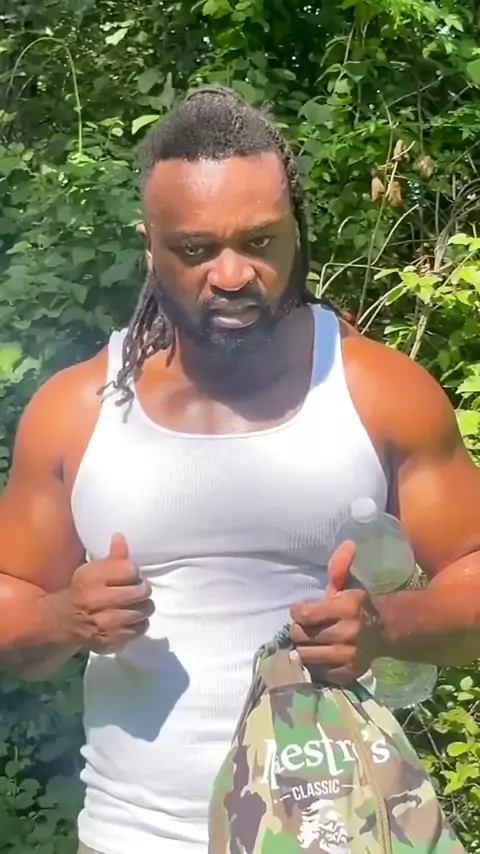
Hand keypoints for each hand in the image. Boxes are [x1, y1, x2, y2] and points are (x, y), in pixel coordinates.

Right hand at [59, 534, 153, 653]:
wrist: (62, 620)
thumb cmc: (82, 589)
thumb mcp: (93, 569)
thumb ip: (112, 556)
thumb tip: (121, 537)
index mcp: (92, 579)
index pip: (130, 570)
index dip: (133, 572)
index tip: (130, 575)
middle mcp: (96, 602)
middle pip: (140, 592)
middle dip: (143, 590)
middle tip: (138, 591)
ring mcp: (104, 624)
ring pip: (142, 613)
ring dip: (144, 608)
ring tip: (137, 605)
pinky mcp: (109, 642)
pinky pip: (138, 631)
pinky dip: (139, 625)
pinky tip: (132, 620)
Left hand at [290, 540, 381, 685]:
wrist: (385, 631)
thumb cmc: (357, 605)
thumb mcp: (347, 584)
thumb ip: (339, 567)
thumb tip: (348, 544)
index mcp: (347, 608)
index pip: (305, 615)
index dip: (296, 612)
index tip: (300, 609)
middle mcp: (349, 633)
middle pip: (302, 636)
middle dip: (298, 630)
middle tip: (303, 626)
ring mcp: (349, 656)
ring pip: (307, 655)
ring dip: (304, 648)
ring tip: (309, 640)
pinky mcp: (349, 673)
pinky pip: (319, 672)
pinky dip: (315, 664)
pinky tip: (319, 654)